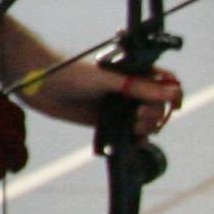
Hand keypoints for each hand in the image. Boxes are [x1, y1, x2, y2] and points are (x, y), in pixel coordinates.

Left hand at [29, 55, 180, 139]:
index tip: (173, 104)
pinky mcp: (107, 121)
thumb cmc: (70, 72)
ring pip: (146, 121)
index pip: (165, 82)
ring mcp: (119, 106)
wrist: (40, 86)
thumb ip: (137, 86)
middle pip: (158, 105)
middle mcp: (129, 89)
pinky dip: (136, 139)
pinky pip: (129, 133)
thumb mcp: (106, 79)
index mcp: (133, 72)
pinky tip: (135, 141)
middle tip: (140, 116)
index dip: (173, 94)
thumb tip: (172, 93)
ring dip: (147, 127)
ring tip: (134, 127)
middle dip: (155, 113)